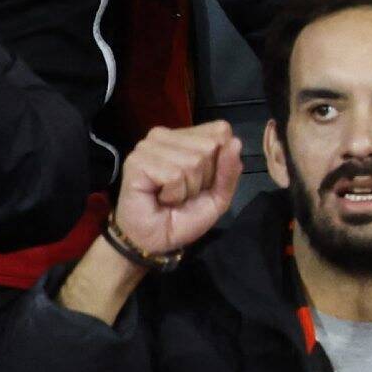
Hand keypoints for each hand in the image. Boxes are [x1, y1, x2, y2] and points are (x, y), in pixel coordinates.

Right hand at [110, 119, 243, 265]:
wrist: (157, 241)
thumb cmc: (185, 215)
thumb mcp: (219, 194)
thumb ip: (230, 169)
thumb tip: (235, 141)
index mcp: (185, 136)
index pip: (221, 131)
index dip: (221, 162)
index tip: (202, 181)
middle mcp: (165, 135)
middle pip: (210, 146)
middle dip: (204, 177)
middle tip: (184, 192)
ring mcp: (147, 147)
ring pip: (193, 161)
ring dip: (188, 188)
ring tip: (171, 197)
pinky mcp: (136, 162)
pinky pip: (174, 175)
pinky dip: (174, 193)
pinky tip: (161, 198)